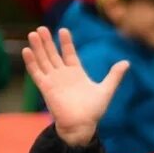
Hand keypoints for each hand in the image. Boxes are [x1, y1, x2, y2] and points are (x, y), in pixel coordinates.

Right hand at [22, 27, 127, 146]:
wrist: (82, 125)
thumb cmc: (94, 110)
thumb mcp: (106, 89)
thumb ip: (114, 75)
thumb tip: (126, 62)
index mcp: (77, 73)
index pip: (69, 53)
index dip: (66, 42)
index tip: (63, 30)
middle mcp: (63, 75)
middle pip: (53, 54)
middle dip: (47, 41)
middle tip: (41, 28)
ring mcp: (53, 80)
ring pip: (43, 60)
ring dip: (38, 47)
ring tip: (33, 33)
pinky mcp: (45, 87)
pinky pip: (36, 72)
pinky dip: (31, 62)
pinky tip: (27, 50)